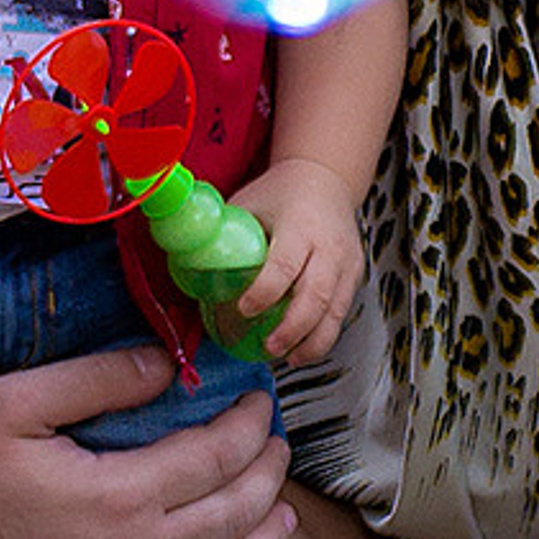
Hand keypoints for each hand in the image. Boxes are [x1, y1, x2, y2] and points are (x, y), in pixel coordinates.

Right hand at [0, 347, 291, 538]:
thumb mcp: (15, 401)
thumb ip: (98, 379)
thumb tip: (168, 364)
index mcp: (121, 496)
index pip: (217, 456)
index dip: (250, 425)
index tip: (259, 402)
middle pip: (234, 515)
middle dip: (267, 475)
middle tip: (276, 445)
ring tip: (286, 516)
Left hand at [227, 159, 363, 364]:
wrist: (325, 180)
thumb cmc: (278, 195)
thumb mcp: (247, 204)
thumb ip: (222, 233)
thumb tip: (184, 264)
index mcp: (299, 224)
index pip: (285, 263)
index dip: (265, 291)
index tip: (244, 309)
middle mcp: (329, 245)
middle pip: (317, 294)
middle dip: (293, 328)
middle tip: (268, 347)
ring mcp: (347, 262)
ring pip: (335, 310)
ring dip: (312, 341)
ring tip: (287, 358)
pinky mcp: (354, 276)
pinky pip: (341, 312)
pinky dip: (323, 335)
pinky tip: (302, 349)